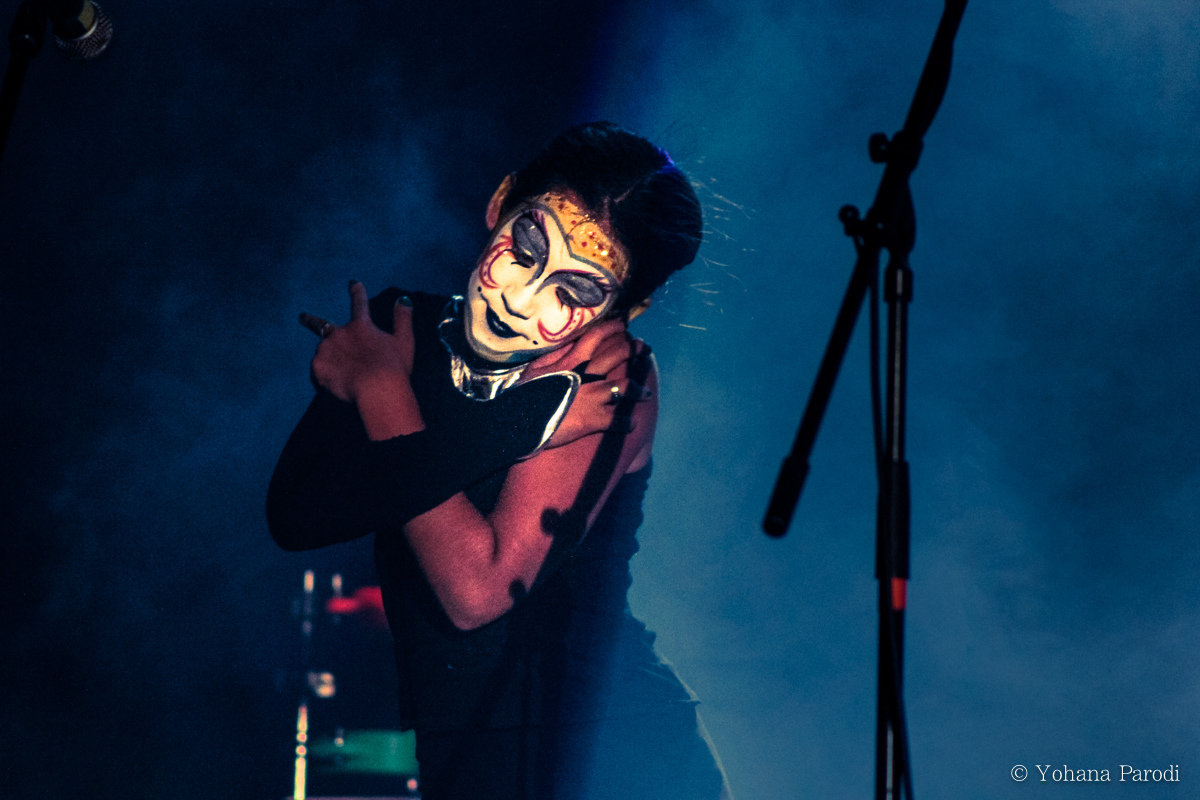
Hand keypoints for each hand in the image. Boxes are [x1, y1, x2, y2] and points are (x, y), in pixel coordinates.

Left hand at [310, 281, 414, 402]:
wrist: (378, 391)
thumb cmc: (394, 367)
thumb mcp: (404, 341)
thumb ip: (403, 318)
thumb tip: (403, 299)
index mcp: (361, 326)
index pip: (359, 304)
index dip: (357, 292)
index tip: (353, 283)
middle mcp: (339, 334)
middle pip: (321, 324)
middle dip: (310, 320)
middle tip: (302, 317)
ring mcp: (326, 350)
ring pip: (323, 351)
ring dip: (329, 356)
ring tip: (341, 372)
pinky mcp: (318, 368)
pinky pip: (319, 369)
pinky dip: (325, 373)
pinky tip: (336, 382)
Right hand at [528, 324, 654, 449]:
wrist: (520, 422)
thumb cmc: (524, 396)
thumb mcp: (536, 369)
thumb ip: (556, 356)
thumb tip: (571, 344)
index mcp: (571, 360)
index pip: (596, 336)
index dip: (612, 328)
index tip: (623, 326)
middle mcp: (587, 374)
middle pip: (618, 355)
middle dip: (634, 349)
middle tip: (644, 348)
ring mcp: (593, 396)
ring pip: (626, 387)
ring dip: (639, 389)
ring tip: (646, 393)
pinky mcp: (594, 418)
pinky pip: (619, 419)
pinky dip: (627, 422)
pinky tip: (632, 424)